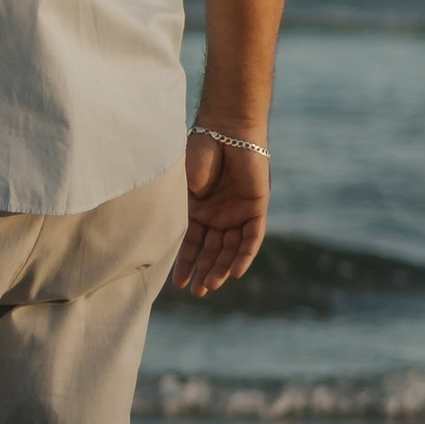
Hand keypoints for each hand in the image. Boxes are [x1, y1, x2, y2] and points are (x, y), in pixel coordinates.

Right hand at [169, 128, 269, 296]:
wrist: (225, 130)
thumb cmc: (198, 152)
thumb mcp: (182, 186)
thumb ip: (181, 210)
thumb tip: (168, 238)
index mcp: (198, 209)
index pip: (192, 243)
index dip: (185, 263)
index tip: (177, 283)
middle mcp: (218, 214)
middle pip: (212, 250)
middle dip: (204, 271)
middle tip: (197, 293)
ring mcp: (238, 211)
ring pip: (231, 248)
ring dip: (221, 267)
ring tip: (211, 286)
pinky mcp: (256, 208)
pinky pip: (252, 237)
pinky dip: (244, 254)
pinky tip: (235, 272)